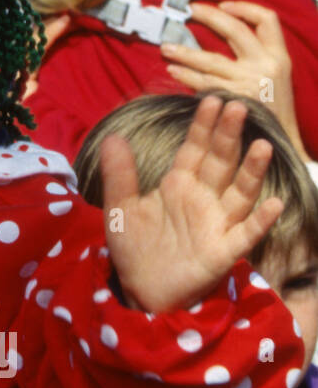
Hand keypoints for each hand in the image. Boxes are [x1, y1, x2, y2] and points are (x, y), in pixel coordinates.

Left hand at [101, 95, 282, 314]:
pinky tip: (274, 204)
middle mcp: (203, 199)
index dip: (204, 126)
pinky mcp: (222, 252)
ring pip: (239, 193)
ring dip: (251, 171)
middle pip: (220, 162)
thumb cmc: (135, 246)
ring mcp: (216, 224)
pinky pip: (245, 235)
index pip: (195, 149)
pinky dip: (260, 221)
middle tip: (238, 107)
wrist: (139, 288)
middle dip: (228, 136)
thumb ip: (118, 174)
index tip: (211, 100)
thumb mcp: (119, 208)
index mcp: (179, 184)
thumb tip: (114, 136)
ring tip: (262, 146)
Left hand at [161, 1, 310, 160]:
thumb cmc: (273, 111)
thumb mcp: (276, 79)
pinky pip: (204, 83)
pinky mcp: (234, 101)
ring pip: (211, 59)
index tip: (222, 4)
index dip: (244, 7)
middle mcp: (267, 66)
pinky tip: (173, 70)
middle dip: (210, 16)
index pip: (267, 20)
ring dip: (185, 51)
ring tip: (165, 47)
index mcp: (280, 57)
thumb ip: (257, 57)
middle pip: (235, 30)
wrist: (284, 146)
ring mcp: (250, 83)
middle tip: (188, 11)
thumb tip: (225, 32)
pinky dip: (186, 75)